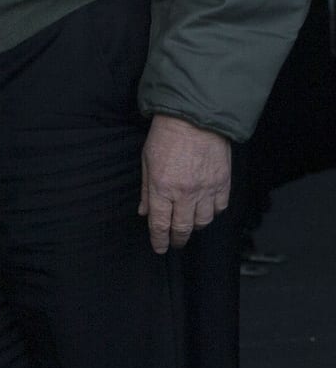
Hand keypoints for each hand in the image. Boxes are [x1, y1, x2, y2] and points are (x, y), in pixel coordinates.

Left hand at [137, 114, 231, 253]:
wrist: (195, 119)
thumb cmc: (166, 137)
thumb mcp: (147, 162)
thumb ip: (147, 190)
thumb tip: (145, 212)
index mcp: (162, 188)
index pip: (160, 224)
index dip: (159, 240)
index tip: (159, 248)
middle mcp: (185, 193)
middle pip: (183, 228)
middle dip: (177, 239)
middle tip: (174, 243)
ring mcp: (206, 190)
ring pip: (203, 222)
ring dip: (195, 227)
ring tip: (189, 226)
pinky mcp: (223, 184)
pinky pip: (220, 208)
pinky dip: (213, 213)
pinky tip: (206, 211)